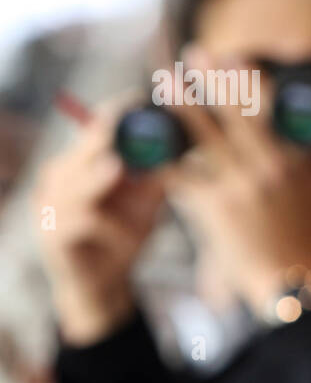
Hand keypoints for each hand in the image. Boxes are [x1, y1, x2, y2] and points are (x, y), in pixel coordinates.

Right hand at [34, 91, 165, 344]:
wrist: (103, 285)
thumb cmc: (124, 237)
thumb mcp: (145, 203)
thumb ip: (156, 175)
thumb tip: (188, 141)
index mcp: (79, 164)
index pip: (93, 128)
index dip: (116, 113)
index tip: (141, 97)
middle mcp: (58, 179)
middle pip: (81, 150)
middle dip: (103, 135)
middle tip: (125, 119)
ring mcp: (50, 207)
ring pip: (76, 184)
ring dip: (102, 181)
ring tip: (116, 168)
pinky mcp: (54, 237)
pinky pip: (82, 223)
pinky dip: (110, 227)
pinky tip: (130, 236)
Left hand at [159, 48, 310, 310]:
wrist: (289, 281)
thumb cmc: (303, 237)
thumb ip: (310, 157)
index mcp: (294, 161)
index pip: (272, 108)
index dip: (250, 80)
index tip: (234, 57)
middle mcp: (269, 167)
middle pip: (236, 112)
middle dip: (214, 80)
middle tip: (194, 53)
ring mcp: (240, 186)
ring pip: (205, 136)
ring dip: (182, 105)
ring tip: (165, 82)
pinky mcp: (215, 208)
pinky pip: (183, 174)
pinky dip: (163, 156)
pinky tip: (146, 140)